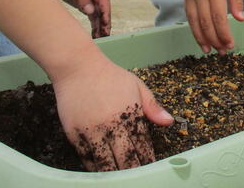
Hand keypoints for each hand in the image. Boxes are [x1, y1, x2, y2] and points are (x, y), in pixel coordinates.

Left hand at [47, 0, 110, 37]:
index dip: (105, 13)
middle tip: (105, 35)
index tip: (105, 24)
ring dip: (100, 25)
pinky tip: (95, 34)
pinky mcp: (85, 2)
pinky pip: (92, 14)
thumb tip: (91, 11)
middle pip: (104, 8)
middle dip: (105, 22)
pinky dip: (94, 23)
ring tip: (101, 38)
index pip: (103, 0)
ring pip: (99, 13)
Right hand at [53, 54, 172, 170]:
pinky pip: (86, 159)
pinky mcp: (75, 135)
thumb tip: (169, 121)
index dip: (146, 159)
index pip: (142, 146)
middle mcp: (112, 126)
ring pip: (105, 164)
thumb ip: (152, 106)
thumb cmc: (109, 76)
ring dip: (114, 172)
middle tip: (137, 177)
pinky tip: (102, 170)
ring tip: (121, 178)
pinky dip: (95, 167)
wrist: (78, 67)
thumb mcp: (136, 86)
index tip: (150, 167)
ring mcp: (92, 132)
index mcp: (130, 114)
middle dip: (133, 170)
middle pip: (125, 160)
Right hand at [183, 0, 243, 53]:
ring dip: (201, 37)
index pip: (218, 18)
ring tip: (209, 50)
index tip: (231, 44)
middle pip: (205, 23)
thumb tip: (239, 20)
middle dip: (214, 39)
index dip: (224, 34)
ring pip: (193, 21)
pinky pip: (188, 14)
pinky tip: (200, 36)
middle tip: (223, 51)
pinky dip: (193, 27)